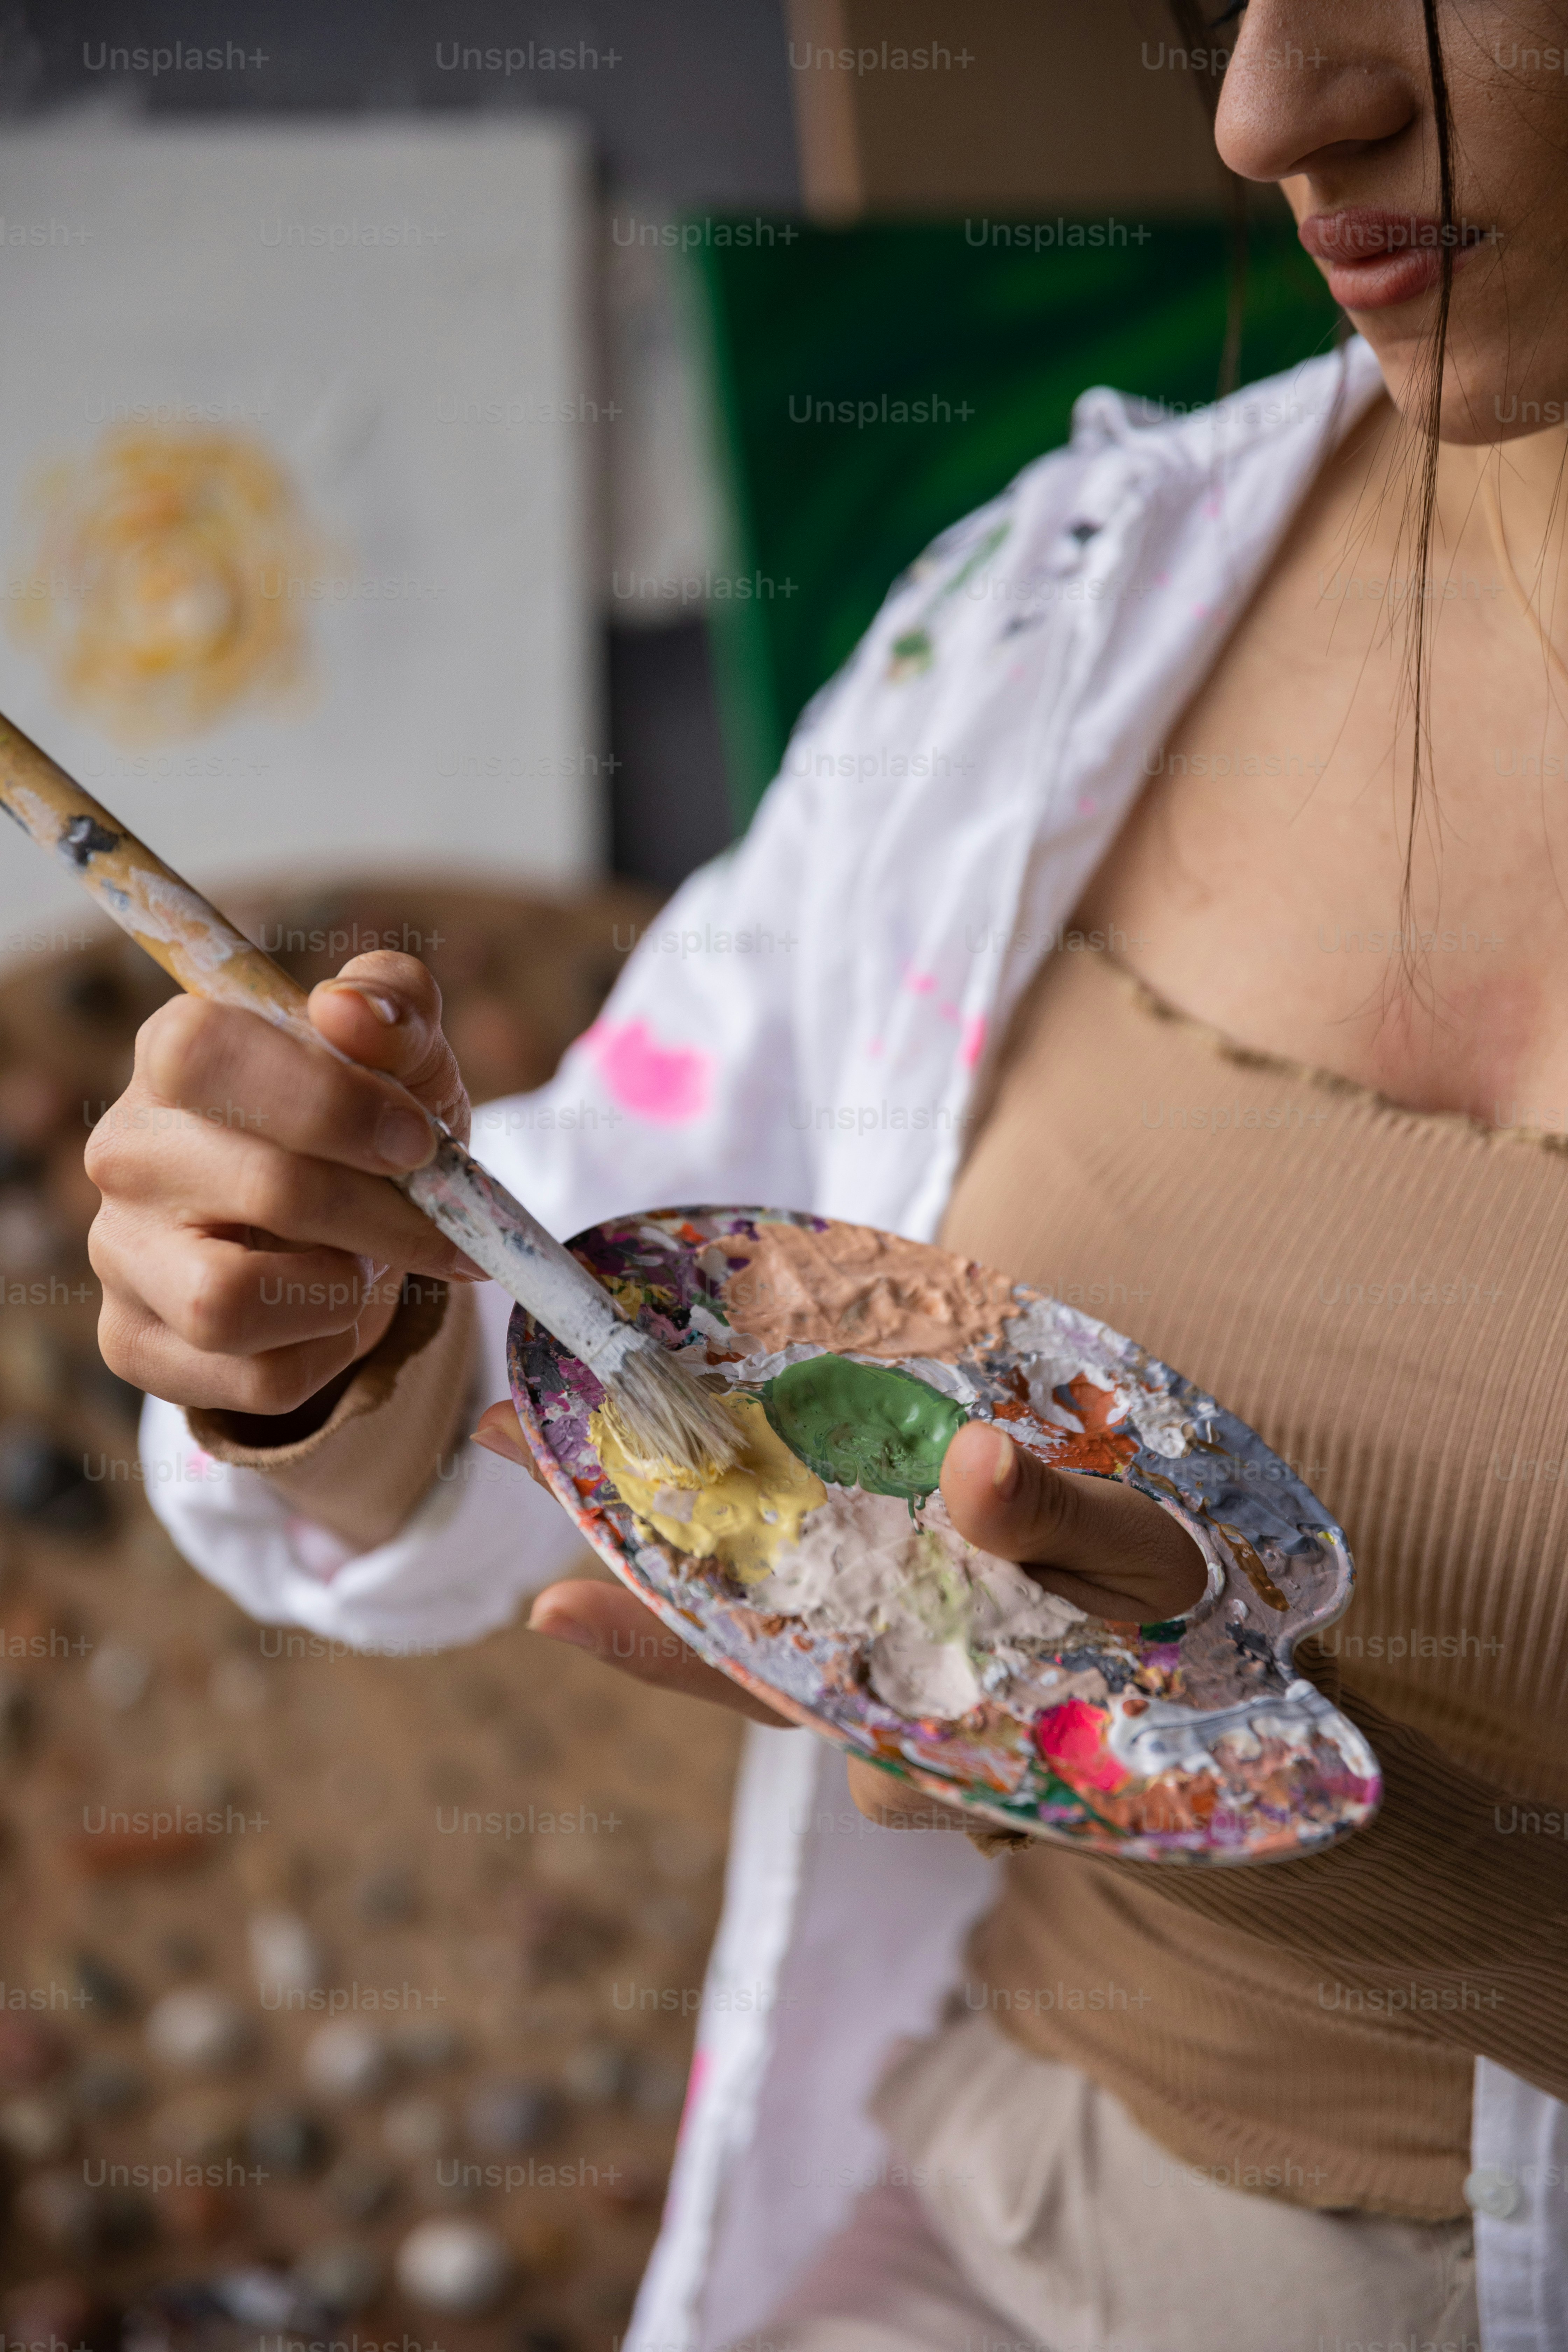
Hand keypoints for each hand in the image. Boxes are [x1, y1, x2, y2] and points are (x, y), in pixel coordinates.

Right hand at [88, 952, 481, 1423]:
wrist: (349, 1232)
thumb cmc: (370, 1125)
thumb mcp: (405, 1056)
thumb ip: (392, 1005)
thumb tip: (347, 1011)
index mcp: (176, 1050)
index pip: (208, 1053)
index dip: (329, 1101)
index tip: (417, 1141)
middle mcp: (126, 1150)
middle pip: (263, 1186)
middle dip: (385, 1217)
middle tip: (438, 1225)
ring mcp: (118, 1251)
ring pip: (229, 1303)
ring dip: (339, 1293)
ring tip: (361, 1265)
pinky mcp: (134, 1342)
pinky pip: (252, 1378)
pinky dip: (324, 1354)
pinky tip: (329, 1315)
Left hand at [474, 1407, 1207, 1784]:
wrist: (1225, 1661)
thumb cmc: (1183, 1619)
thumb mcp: (1139, 1564)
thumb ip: (1058, 1526)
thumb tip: (976, 1472)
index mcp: (920, 1720)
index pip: (757, 1682)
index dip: (647, 1642)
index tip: (543, 1596)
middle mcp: (877, 1719)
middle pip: (722, 1636)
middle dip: (619, 1541)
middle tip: (512, 1432)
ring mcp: (879, 1681)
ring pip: (755, 1609)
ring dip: (679, 1520)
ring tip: (584, 1421)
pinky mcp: (893, 1633)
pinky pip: (799, 1588)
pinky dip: (761, 1526)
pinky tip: (725, 1449)